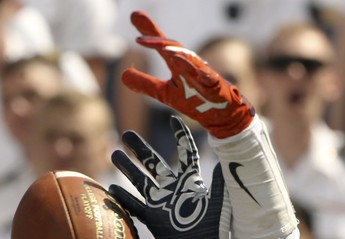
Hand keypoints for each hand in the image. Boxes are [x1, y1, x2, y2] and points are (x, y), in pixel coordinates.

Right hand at [110, 116, 232, 238]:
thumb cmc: (215, 227)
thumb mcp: (220, 201)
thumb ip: (221, 180)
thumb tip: (227, 158)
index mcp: (191, 181)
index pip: (185, 153)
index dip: (180, 136)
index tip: (174, 119)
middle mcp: (174, 188)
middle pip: (153, 163)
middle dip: (139, 149)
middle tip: (126, 134)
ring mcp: (161, 203)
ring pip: (140, 180)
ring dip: (126, 168)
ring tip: (113, 154)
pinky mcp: (153, 218)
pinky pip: (135, 206)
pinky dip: (123, 198)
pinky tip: (111, 189)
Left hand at [122, 11, 254, 138]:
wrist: (220, 114)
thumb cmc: (195, 100)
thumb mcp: (165, 93)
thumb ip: (146, 84)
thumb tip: (124, 75)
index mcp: (178, 64)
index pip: (161, 45)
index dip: (148, 32)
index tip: (134, 17)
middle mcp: (189, 64)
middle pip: (172, 45)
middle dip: (156, 34)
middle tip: (139, 20)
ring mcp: (202, 74)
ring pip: (189, 58)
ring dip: (174, 50)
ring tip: (159, 45)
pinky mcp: (214, 86)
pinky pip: (205, 76)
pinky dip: (195, 70)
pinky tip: (183, 65)